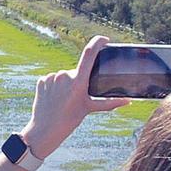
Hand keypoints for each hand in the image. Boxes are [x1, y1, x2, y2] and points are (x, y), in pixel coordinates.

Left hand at [21, 35, 129, 158]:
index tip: (104, 40)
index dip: (98, 42)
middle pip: (77, 71)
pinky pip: (52, 79)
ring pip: (64, 76)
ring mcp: (51, 78)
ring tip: (64, 100)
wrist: (45, 130)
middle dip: (79, 80)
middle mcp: (64, 76)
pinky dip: (55, 86)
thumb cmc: (69, 120)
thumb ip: (110, 102)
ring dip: (66, 84)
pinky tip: (53, 98)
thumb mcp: (90, 109)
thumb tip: (128, 101)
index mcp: (78, 81)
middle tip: (76, 96)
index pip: (89, 53)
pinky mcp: (41, 81)